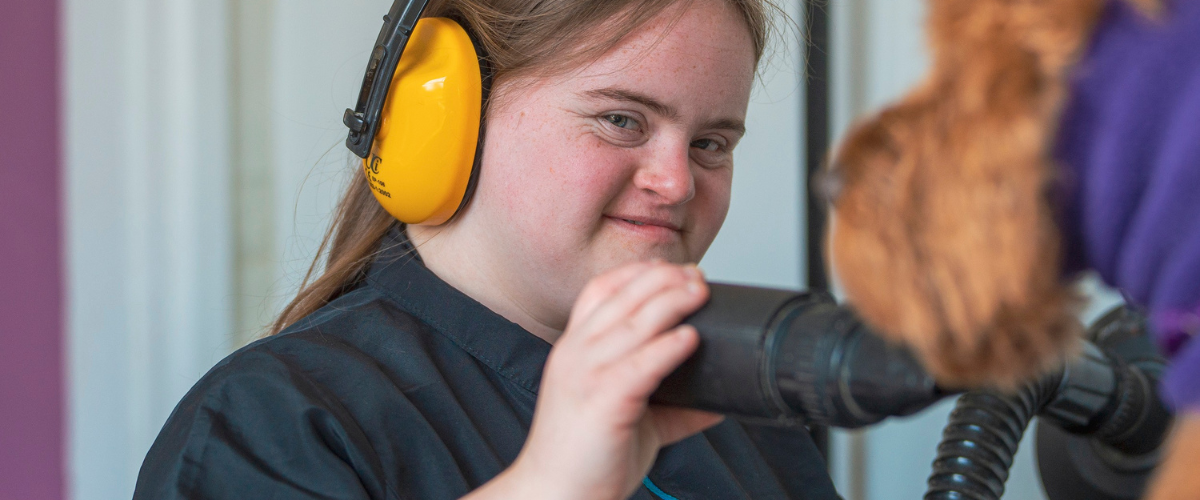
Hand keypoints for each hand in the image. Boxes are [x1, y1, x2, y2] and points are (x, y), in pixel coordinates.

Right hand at [466, 261, 722, 499]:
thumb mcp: (630, 421)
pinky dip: (668, 346)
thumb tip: (716, 402)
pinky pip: (640, 364)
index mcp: (574, 352)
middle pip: (622, 296)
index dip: (637, 273)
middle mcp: (576, 355)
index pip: (600, 291)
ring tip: (700, 292)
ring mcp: (586, 375)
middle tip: (698, 277)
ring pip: (633, 321)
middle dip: (664, 279)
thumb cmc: (586, 460)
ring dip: (672, 301)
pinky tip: (690, 338)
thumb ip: (672, 409)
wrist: (556, 496)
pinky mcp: (603, 401)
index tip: (671, 269)